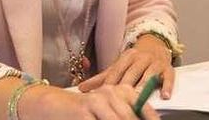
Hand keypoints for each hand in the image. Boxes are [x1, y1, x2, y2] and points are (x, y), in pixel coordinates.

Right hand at [19, 83, 158, 119]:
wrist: (57, 105)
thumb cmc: (89, 109)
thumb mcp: (110, 106)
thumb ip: (126, 111)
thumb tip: (148, 118)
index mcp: (121, 90)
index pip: (143, 106)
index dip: (150, 118)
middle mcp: (110, 93)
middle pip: (129, 117)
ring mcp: (96, 102)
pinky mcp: (83, 113)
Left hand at [79, 34, 174, 98]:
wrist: (156, 45)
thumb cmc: (135, 60)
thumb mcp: (119, 66)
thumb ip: (102, 77)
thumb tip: (82, 88)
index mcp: (128, 56)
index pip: (117, 70)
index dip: (110, 82)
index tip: (102, 94)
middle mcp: (142, 58)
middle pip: (133, 73)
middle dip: (126, 85)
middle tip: (119, 99)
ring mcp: (155, 62)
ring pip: (150, 74)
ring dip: (144, 85)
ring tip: (139, 97)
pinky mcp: (168, 68)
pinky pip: (168, 77)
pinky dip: (167, 87)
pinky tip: (164, 96)